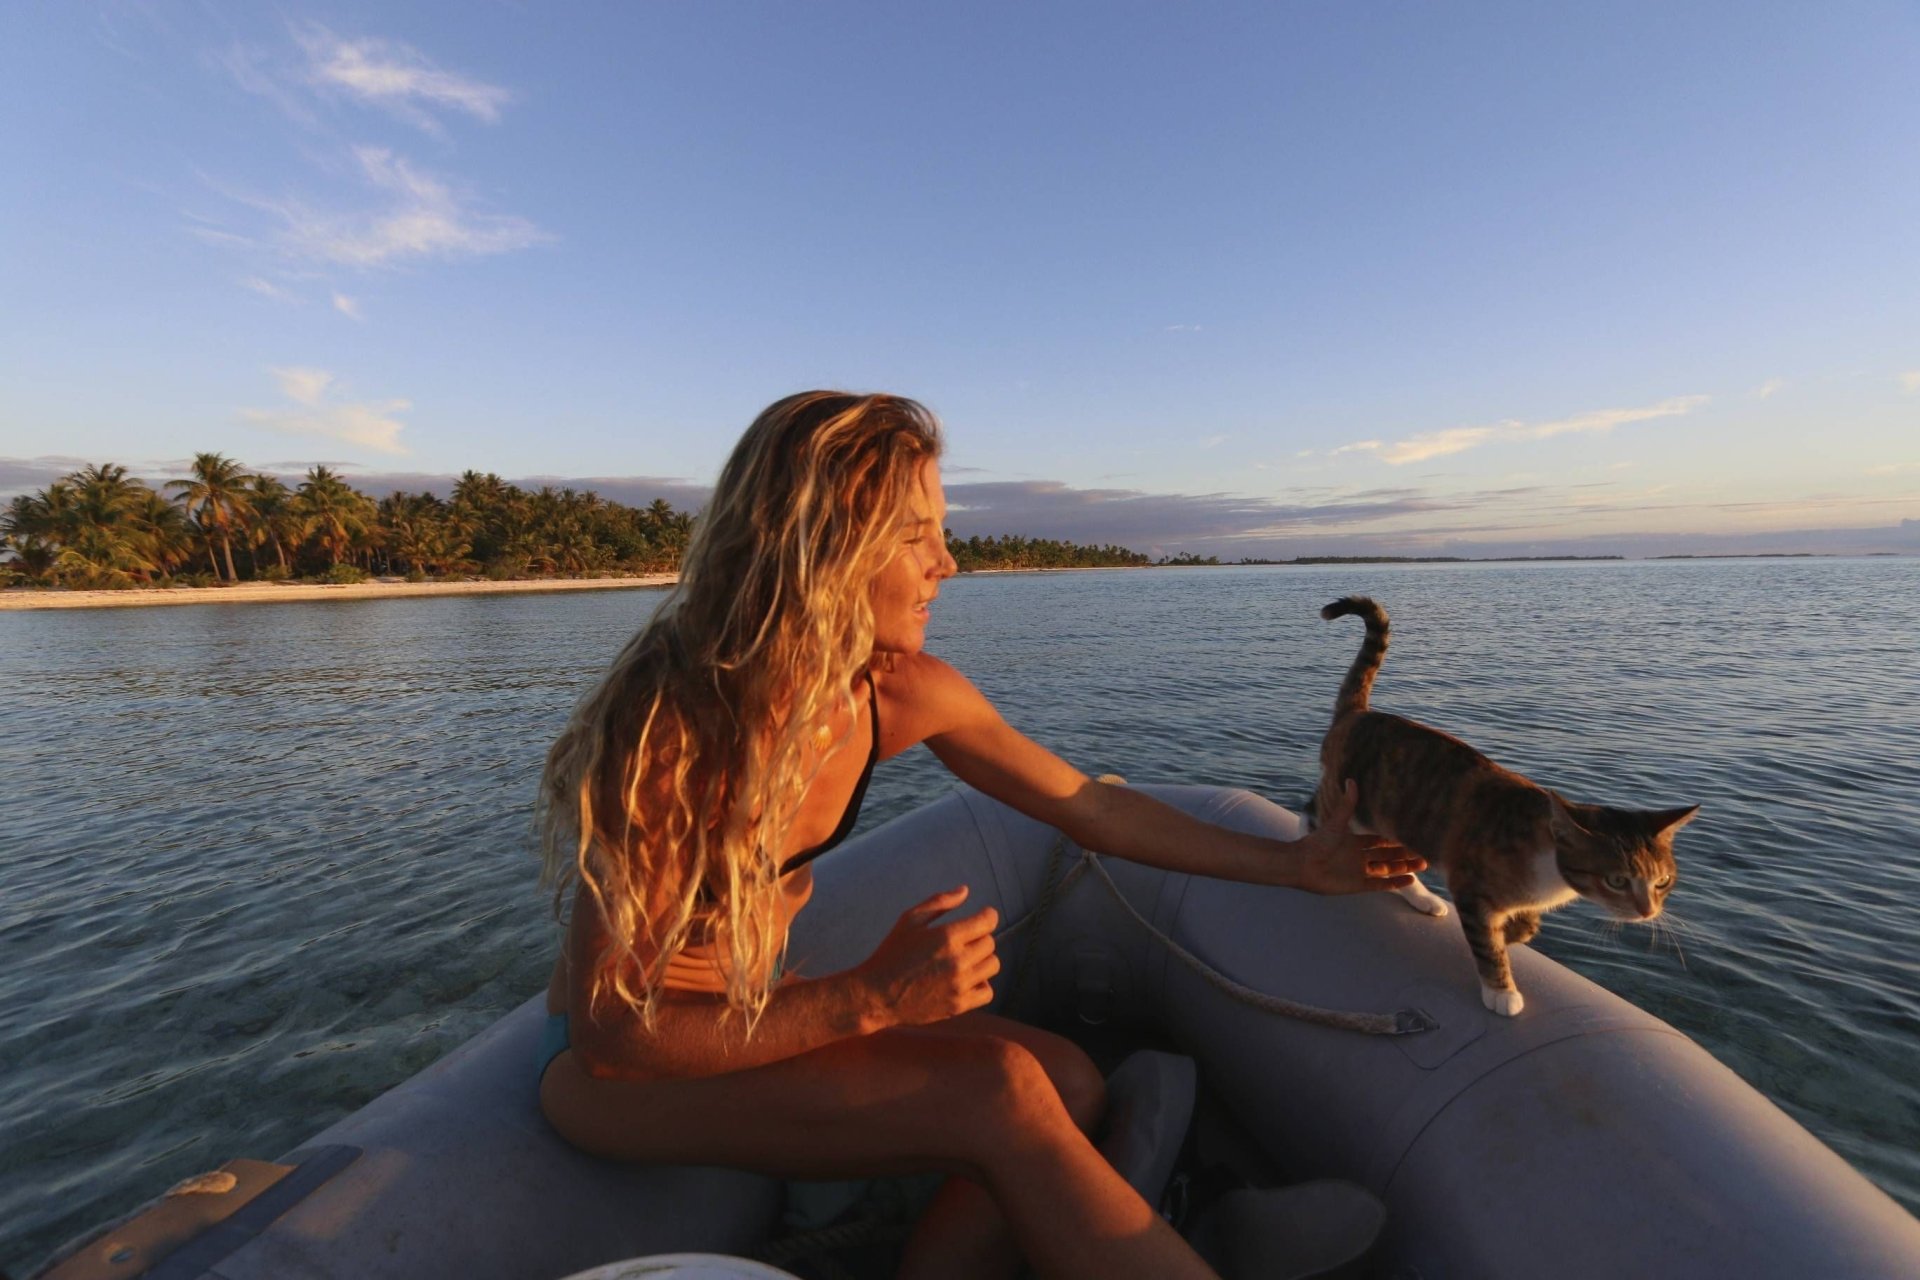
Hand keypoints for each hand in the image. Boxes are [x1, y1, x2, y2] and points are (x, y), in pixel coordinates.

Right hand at [855, 886, 999, 1027]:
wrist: (877, 995)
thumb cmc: (891, 954)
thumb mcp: (909, 920)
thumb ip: (939, 902)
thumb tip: (965, 890)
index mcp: (947, 936)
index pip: (987, 921)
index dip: (988, 915)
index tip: (983, 916)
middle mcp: (957, 960)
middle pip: (990, 943)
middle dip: (980, 937)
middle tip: (964, 941)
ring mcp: (959, 985)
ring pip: (992, 965)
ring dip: (982, 960)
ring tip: (965, 960)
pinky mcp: (958, 1005)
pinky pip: (988, 992)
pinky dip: (981, 984)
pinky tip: (966, 980)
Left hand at [1292, 779, 1425, 894]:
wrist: (1302, 865)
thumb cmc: (1317, 842)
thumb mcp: (1336, 822)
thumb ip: (1347, 804)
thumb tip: (1351, 779)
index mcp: (1354, 842)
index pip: (1379, 840)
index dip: (1394, 840)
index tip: (1412, 836)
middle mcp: (1358, 857)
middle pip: (1387, 855)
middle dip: (1405, 854)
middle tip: (1425, 852)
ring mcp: (1359, 872)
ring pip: (1387, 869)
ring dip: (1404, 867)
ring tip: (1423, 865)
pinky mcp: (1357, 885)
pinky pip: (1380, 885)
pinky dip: (1395, 882)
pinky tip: (1410, 879)